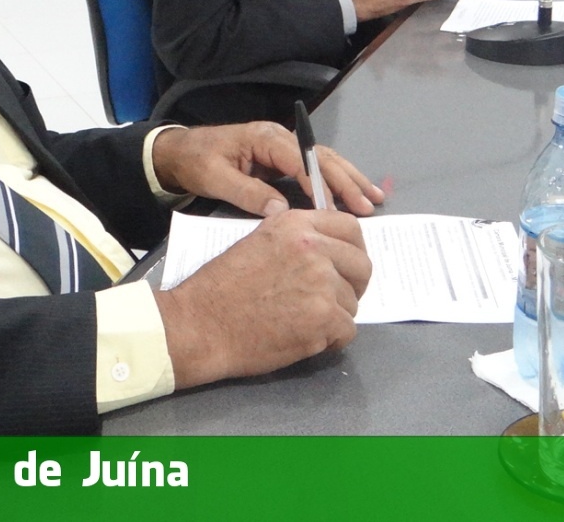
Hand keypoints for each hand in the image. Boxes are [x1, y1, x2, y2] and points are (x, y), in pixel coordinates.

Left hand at [151, 123, 384, 214]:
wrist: (180, 152)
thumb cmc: (196, 162)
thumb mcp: (216, 178)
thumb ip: (247, 193)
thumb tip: (280, 211)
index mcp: (264, 138)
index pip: (300, 161)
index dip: (320, 185)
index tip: (335, 209)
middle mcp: (279, 137)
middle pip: (321, 158)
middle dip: (346, 181)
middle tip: (367, 206)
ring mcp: (283, 146)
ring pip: (325, 160)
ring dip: (349, 179)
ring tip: (372, 199)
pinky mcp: (282, 158)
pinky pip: (315, 168)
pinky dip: (336, 181)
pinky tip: (352, 195)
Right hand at [155, 209, 370, 387]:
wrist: (200, 324)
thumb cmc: (221, 287)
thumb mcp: (259, 243)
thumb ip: (296, 240)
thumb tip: (328, 248)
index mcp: (296, 225)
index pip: (350, 227)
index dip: (353, 249)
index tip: (346, 265)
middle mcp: (314, 248)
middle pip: (362, 265)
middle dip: (354, 284)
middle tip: (336, 300)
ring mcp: (322, 283)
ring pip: (353, 302)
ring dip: (336, 315)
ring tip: (305, 321)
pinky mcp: (324, 317)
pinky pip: (348, 330)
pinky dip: (332, 339)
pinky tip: (307, 338)